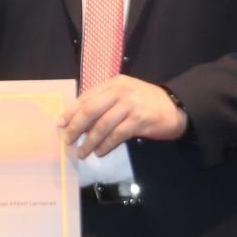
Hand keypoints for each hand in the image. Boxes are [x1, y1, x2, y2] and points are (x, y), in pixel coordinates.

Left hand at [59, 75, 184, 159]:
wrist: (176, 107)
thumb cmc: (146, 103)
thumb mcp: (124, 97)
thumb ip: (104, 104)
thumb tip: (79, 122)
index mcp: (114, 83)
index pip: (86, 97)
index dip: (71, 111)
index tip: (60, 124)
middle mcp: (121, 91)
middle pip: (90, 110)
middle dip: (76, 127)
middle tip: (68, 141)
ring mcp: (131, 105)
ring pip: (102, 125)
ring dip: (89, 141)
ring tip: (82, 152)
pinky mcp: (140, 120)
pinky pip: (117, 135)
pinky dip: (106, 145)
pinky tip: (100, 152)